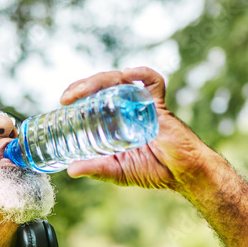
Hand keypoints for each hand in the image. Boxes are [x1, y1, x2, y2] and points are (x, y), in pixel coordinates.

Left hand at [59, 67, 215, 190]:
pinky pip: (154, 82)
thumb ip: (97, 169)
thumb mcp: (118, 171)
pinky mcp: (160, 105)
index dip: (78, 94)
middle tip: (66, 99)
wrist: (183, 174)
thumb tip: (71, 170)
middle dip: (83, 86)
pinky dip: (143, 73)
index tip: (63, 102)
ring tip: (82, 91)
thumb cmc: (155, 171)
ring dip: (99, 81)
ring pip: (120, 81)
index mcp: (117, 119)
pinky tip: (129, 72)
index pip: (94, 98)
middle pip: (103, 86)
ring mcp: (143, 104)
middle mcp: (128, 107)